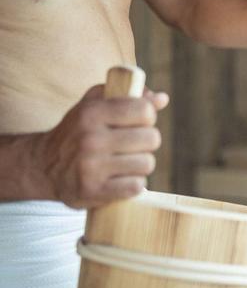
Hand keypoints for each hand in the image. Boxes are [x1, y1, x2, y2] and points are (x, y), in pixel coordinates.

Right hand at [34, 84, 168, 208]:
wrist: (42, 167)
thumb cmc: (78, 132)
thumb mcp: (95, 105)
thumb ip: (129, 96)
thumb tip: (162, 99)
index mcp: (92, 112)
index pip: (145, 110)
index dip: (147, 117)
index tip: (135, 123)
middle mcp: (90, 138)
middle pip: (152, 138)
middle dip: (146, 143)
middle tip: (130, 146)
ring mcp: (90, 166)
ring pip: (146, 164)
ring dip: (140, 165)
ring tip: (123, 163)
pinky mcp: (92, 190)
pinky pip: (135, 186)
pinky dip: (132, 185)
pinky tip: (119, 179)